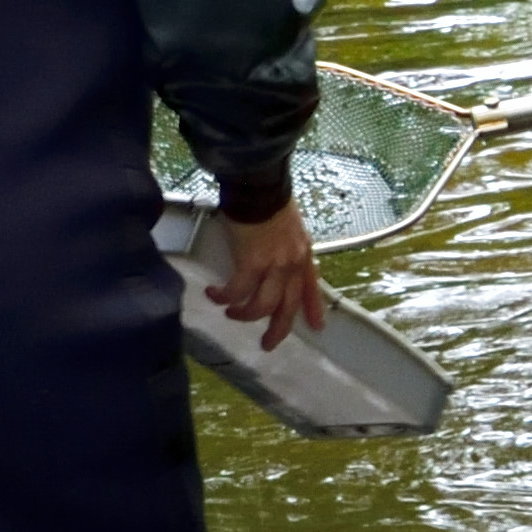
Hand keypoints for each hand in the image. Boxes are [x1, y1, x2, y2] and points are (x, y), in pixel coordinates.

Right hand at [207, 202, 329, 348]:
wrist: (258, 187)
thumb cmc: (269, 200)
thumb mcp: (289, 226)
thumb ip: (286, 246)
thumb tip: (274, 258)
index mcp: (303, 254)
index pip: (312, 286)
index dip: (313, 308)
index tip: (318, 327)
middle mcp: (292, 264)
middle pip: (288, 306)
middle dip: (278, 329)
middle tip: (268, 344)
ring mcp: (273, 265)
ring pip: (262, 305)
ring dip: (244, 315)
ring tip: (231, 314)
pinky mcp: (251, 263)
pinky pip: (238, 291)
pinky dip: (225, 297)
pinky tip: (214, 295)